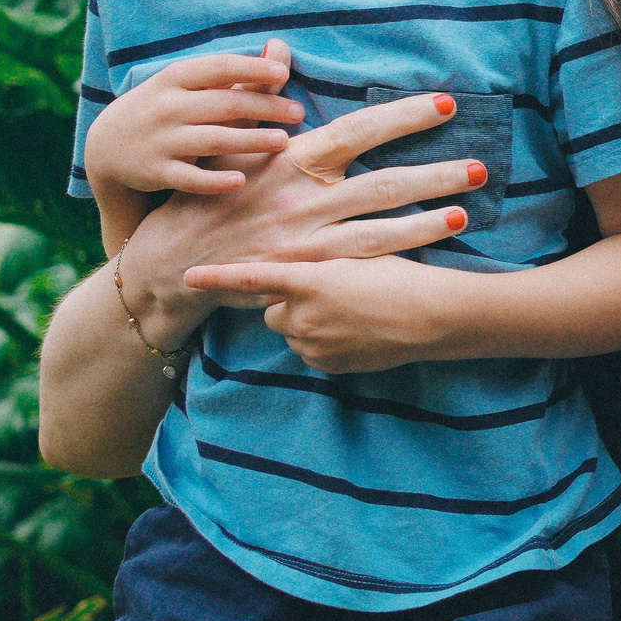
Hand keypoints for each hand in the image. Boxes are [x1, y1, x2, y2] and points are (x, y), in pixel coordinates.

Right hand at [85, 41, 302, 194]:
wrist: (106, 147)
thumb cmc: (162, 109)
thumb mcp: (185, 85)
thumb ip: (232, 73)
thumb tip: (280, 48)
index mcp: (174, 79)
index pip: (218, 68)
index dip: (251, 69)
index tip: (283, 75)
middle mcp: (166, 107)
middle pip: (225, 104)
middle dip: (265, 108)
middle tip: (298, 113)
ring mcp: (160, 140)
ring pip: (213, 140)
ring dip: (250, 141)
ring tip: (283, 142)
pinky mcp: (155, 171)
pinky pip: (190, 177)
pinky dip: (214, 180)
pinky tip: (240, 180)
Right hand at [113, 91, 481, 350]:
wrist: (167, 264)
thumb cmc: (205, 197)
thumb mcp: (229, 144)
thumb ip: (260, 97)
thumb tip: (277, 47)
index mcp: (289, 160)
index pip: (357, 131)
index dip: (404, 117)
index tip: (446, 104)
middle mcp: (301, 198)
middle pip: (381, 182)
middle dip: (434, 172)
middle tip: (481, 164)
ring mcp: (304, 239)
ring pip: (379, 227)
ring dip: (426, 219)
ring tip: (469, 208)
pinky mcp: (302, 274)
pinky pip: (359, 264)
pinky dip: (397, 256)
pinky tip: (431, 250)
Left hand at [178, 254, 448, 373]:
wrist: (434, 317)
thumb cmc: (402, 274)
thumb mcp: (358, 254)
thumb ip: (318, 263)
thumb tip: (295, 272)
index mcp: (309, 279)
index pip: (252, 278)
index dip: (217, 277)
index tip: (186, 276)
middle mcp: (303, 315)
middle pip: (274, 310)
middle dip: (290, 304)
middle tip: (328, 292)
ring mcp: (314, 344)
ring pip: (293, 332)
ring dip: (309, 323)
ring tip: (350, 312)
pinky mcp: (328, 365)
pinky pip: (312, 352)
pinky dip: (325, 342)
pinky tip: (356, 330)